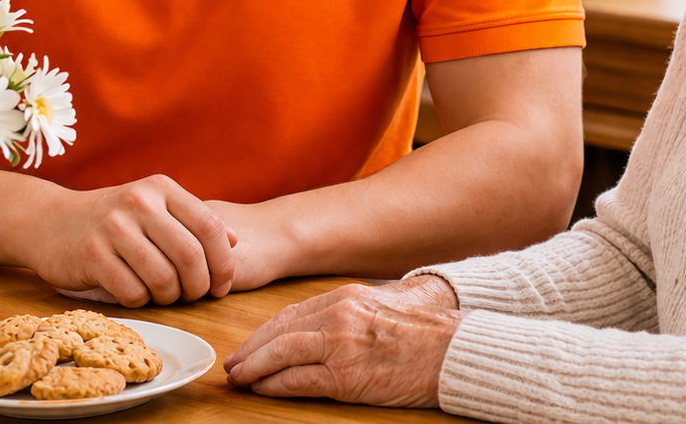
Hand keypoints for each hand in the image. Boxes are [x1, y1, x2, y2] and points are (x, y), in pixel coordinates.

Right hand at [24, 174, 237, 305]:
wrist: (50, 221)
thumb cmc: (113, 219)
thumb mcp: (155, 208)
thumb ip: (193, 221)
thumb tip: (234, 241)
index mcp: (161, 189)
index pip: (209, 227)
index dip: (223, 263)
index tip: (223, 285)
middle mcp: (139, 203)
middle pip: (190, 256)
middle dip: (199, 286)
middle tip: (194, 297)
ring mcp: (113, 228)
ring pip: (163, 278)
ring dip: (170, 297)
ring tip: (165, 296)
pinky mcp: (91, 256)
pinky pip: (132, 292)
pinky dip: (141, 301)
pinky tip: (136, 293)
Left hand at [224, 278, 461, 405]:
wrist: (451, 350)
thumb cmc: (425, 330)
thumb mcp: (386, 303)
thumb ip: (354, 309)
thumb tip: (329, 319)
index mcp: (346, 297)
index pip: (292, 313)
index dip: (266, 331)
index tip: (251, 343)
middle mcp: (338, 316)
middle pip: (279, 331)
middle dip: (252, 348)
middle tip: (233, 363)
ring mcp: (340, 345)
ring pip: (281, 353)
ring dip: (255, 366)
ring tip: (239, 378)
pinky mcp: (345, 376)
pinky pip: (298, 380)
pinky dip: (275, 384)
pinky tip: (262, 388)